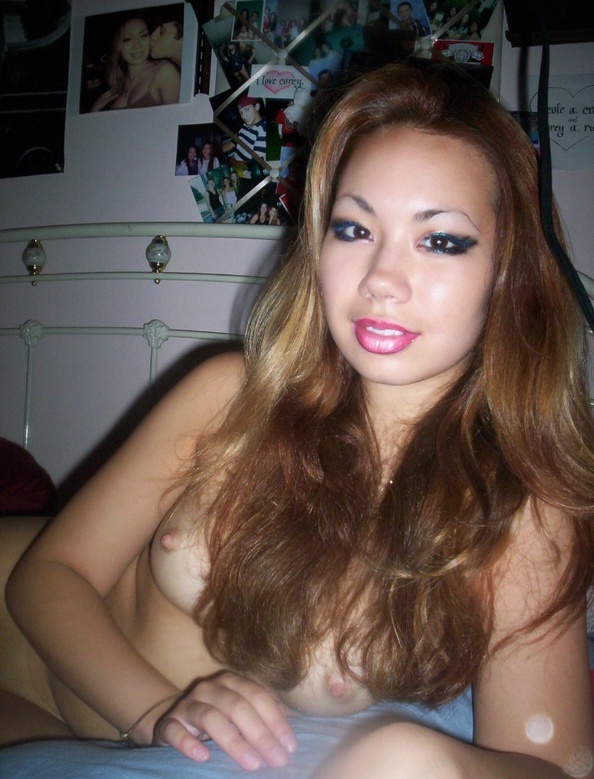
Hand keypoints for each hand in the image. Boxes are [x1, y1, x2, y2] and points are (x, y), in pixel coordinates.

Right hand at [153, 671, 297, 769]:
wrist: (176, 722)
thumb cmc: (219, 720)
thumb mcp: (241, 715)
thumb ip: (264, 718)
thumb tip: (290, 737)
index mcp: (231, 682)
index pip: (258, 696)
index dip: (276, 720)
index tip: (290, 746)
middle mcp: (209, 688)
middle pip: (238, 706)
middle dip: (261, 734)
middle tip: (277, 759)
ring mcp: (187, 705)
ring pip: (210, 717)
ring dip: (234, 741)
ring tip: (252, 764)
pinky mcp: (168, 723)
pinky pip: (176, 731)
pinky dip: (189, 743)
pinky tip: (204, 757)